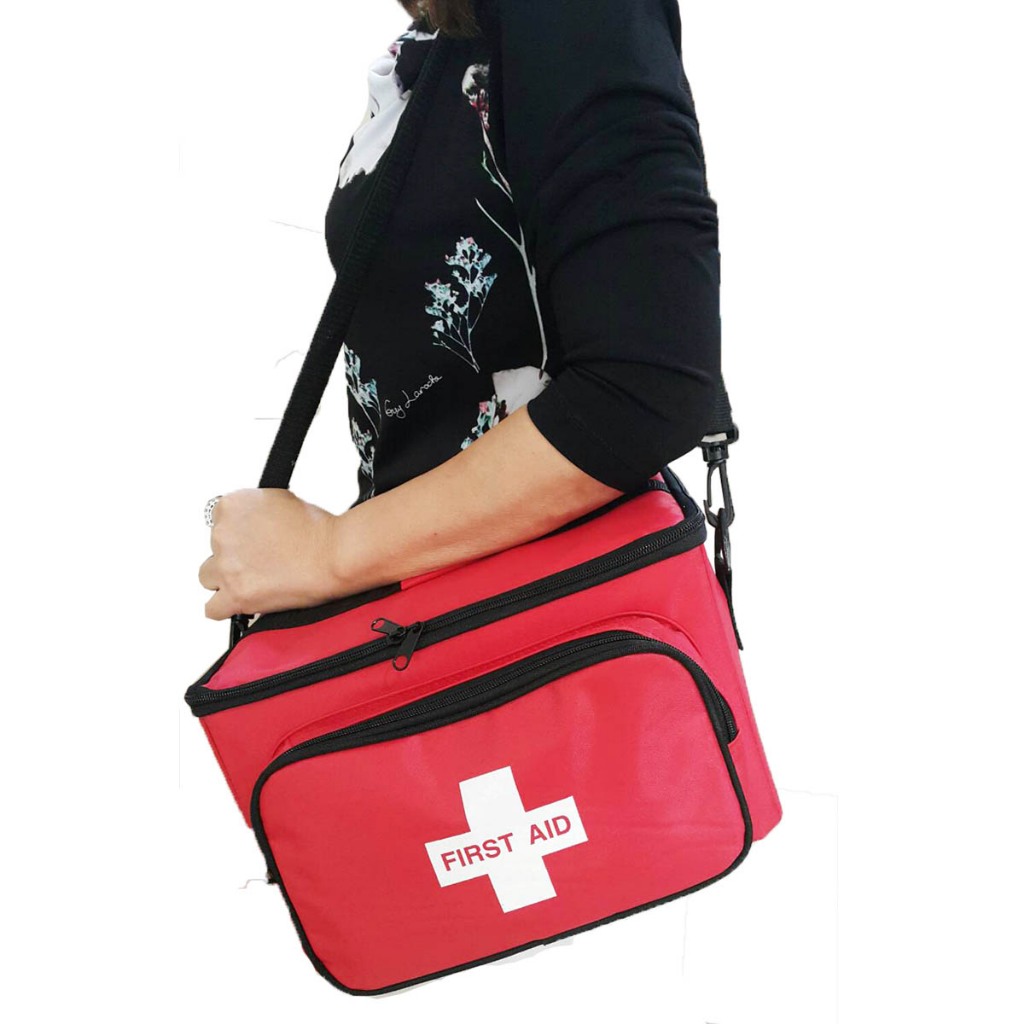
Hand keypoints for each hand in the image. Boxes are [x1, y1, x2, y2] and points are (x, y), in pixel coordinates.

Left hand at [198, 488, 344, 619]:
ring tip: (253, 580)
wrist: (333, 555)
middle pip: (213, 548)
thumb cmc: (318, 529)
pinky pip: (212, 608)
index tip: (253, 540)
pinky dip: (225, 607)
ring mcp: (227, 566)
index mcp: (233, 505)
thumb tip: (251, 524)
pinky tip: (240, 602)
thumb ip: (255, 510)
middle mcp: (223, 533)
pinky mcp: (236, 595)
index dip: (239, 532)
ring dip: (226, 579)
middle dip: (235, 554)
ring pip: (208, 576)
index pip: (219, 520)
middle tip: (262, 559)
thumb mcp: (281, 500)